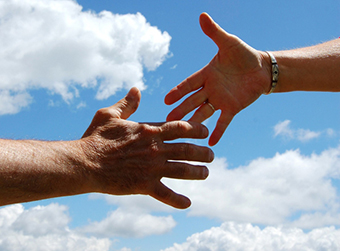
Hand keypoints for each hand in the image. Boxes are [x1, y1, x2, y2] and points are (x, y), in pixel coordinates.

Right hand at [80, 87, 213, 208]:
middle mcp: (155, 149)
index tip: (205, 132)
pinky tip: (188, 203)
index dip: (196, 129)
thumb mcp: (109, 115)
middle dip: (203, 152)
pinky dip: (178, 200)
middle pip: (187, 149)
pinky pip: (165, 194)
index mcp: (148, 131)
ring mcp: (152, 168)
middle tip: (211, 155)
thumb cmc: (95, 137)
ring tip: (206, 173)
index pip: (180, 128)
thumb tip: (136, 89)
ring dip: (198, 172)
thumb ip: (127, 103)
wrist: (84, 163)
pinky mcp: (144, 185)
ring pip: (183, 170)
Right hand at [165, 13, 270, 145]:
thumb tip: (202, 15)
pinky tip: (211, 142)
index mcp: (206, 74)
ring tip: (183, 133)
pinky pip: (223, 121)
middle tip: (167, 120)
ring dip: (193, 122)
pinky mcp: (232, 108)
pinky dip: (218, 131)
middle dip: (180, 110)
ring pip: (203, 112)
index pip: (189, 84)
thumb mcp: (228, 42)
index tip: (166, 99)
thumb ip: (214, 32)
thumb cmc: (244, 54)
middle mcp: (210, 89)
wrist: (262, 68)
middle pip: (192, 101)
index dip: (178, 91)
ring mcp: (220, 100)